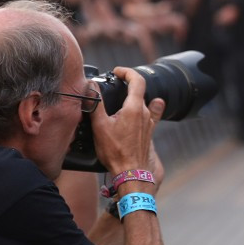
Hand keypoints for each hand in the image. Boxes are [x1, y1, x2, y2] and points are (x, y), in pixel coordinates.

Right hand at [88, 67, 165, 184]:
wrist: (130, 173)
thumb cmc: (115, 152)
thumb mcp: (100, 125)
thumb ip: (96, 103)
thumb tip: (92, 86)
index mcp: (134, 107)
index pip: (137, 80)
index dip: (127, 72)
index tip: (117, 72)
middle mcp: (145, 113)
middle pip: (139, 91)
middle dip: (127, 85)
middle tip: (114, 85)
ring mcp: (149, 123)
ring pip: (143, 103)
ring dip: (132, 98)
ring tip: (121, 99)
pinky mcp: (149, 132)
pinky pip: (152, 114)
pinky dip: (148, 107)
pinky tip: (149, 107)